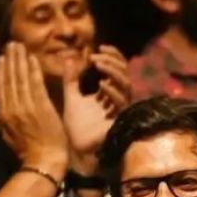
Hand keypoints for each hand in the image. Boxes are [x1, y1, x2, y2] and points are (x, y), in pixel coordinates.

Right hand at [0, 42, 68, 172]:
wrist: (44, 160)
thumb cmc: (30, 151)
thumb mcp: (10, 135)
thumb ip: (7, 120)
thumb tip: (3, 110)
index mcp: (3, 115)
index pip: (0, 88)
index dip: (0, 72)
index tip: (1, 59)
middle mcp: (12, 108)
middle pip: (9, 79)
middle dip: (10, 60)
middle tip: (11, 44)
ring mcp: (26, 106)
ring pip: (21, 78)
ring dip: (20, 60)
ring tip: (19, 46)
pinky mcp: (41, 106)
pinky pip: (36, 83)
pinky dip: (34, 70)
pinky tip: (32, 58)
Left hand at [62, 45, 131, 163]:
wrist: (76, 149)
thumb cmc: (75, 126)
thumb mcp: (71, 97)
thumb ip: (71, 79)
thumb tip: (70, 58)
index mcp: (108, 92)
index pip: (118, 69)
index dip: (112, 56)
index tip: (99, 47)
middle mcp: (117, 99)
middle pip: (125, 74)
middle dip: (112, 62)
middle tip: (96, 57)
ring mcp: (120, 110)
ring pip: (126, 86)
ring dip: (113, 72)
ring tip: (98, 64)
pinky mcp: (120, 121)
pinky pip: (122, 103)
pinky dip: (113, 91)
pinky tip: (101, 84)